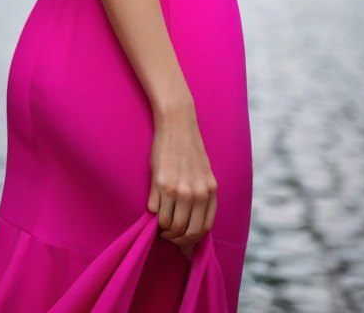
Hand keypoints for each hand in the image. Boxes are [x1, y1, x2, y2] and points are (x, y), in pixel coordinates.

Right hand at [147, 101, 216, 252]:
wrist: (177, 125)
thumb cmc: (190, 149)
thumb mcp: (204, 174)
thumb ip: (202, 197)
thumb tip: (193, 222)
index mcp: (210, 192)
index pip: (203, 229)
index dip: (192, 238)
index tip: (183, 237)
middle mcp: (196, 194)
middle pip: (186, 231)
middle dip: (176, 238)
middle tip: (168, 235)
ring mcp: (178, 190)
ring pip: (169, 225)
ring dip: (162, 229)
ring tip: (160, 225)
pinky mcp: (161, 184)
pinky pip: (155, 211)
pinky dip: (153, 215)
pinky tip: (154, 208)